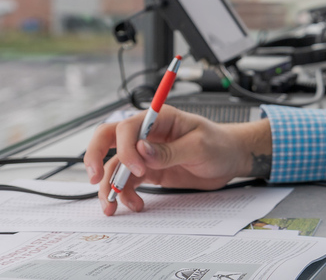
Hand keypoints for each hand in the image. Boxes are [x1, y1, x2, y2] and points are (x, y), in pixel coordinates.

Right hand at [84, 105, 271, 215]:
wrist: (231, 159)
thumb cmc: (219, 144)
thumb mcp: (199, 146)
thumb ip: (169, 151)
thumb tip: (141, 151)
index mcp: (160, 118)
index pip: (127, 126)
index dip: (125, 148)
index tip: (139, 170)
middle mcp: (148, 133)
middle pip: (108, 139)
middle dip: (95, 158)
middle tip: (94, 178)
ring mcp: (146, 153)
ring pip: (115, 166)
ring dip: (109, 186)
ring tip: (112, 207)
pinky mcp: (149, 170)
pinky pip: (127, 181)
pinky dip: (125, 195)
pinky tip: (135, 205)